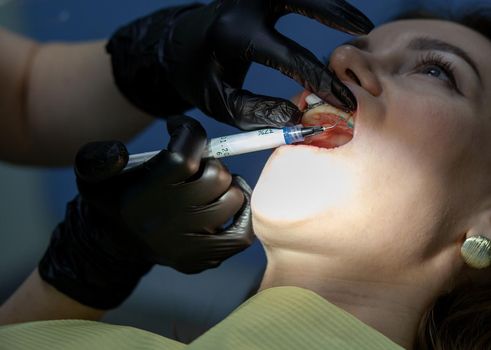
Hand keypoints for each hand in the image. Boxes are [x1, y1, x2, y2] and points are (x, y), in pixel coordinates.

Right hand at [38, 115, 253, 308]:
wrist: (114, 246)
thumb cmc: (112, 201)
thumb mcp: (91, 177)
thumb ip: (98, 159)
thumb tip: (121, 153)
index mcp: (144, 197)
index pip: (185, 158)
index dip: (190, 134)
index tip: (180, 129)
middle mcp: (169, 222)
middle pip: (216, 176)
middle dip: (209, 162)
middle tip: (196, 165)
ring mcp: (190, 244)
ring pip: (233, 200)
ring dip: (226, 185)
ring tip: (211, 184)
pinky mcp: (204, 258)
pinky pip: (242, 234)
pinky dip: (243, 214)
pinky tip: (228, 202)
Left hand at [107, 0, 372, 129]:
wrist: (176, 46)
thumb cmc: (199, 77)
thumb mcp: (219, 102)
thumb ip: (255, 113)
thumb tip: (296, 116)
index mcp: (233, 35)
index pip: (288, 56)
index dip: (320, 79)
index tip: (343, 99)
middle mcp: (244, 6)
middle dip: (335, 15)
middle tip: (362, 30)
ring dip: (331, 4)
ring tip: (357, 23)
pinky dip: (316, 3)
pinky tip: (335, 13)